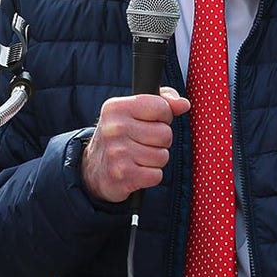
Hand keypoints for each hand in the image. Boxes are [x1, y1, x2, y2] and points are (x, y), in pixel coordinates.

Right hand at [82, 87, 190, 202]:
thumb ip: (163, 101)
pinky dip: (151, 176)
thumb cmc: (121, 136)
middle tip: (144, 143)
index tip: (153, 122)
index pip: (161, 107)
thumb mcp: (134, 111)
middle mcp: (114, 128)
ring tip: (139, 157)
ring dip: (155, 159)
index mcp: (117, 107)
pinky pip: (156, 175)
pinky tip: (137, 171)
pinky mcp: (122, 175)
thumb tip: (183, 104)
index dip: (164, 116)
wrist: (93, 169)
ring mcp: (117, 152)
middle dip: (161, 141)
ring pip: (162, 156)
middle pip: (165, 134)